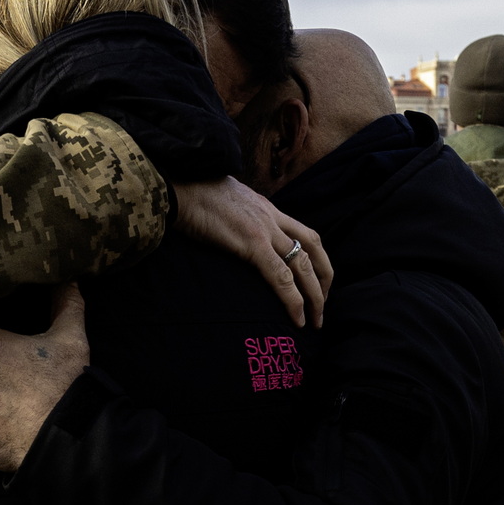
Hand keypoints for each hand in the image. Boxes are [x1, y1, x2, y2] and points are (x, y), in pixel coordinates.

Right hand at [173, 177, 330, 327]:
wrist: (180, 185)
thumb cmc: (192, 194)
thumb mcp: (225, 202)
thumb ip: (237, 217)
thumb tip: (233, 232)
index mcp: (267, 208)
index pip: (304, 233)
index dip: (317, 260)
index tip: (317, 282)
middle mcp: (272, 217)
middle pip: (312, 248)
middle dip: (323, 280)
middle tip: (322, 306)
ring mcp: (264, 230)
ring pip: (303, 265)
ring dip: (315, 295)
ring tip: (316, 320)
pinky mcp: (252, 244)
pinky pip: (281, 277)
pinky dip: (294, 301)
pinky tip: (298, 319)